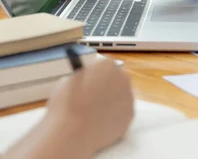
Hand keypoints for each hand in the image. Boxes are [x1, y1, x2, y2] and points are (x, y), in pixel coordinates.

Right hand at [3, 58, 133, 158]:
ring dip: (112, 101)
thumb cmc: (66, 105)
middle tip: (94, 97)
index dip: (95, 74)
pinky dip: (114, 116)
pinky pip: (122, 112)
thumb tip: (84, 80)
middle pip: (116, 78)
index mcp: (106, 65)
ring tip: (95, 114)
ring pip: (121, 96)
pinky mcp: (131, 115)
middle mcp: (122, 78)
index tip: (89, 82)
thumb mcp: (67, 82)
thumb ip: (81, 77)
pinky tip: (101, 124)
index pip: (104, 65)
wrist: (74, 133)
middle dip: (107, 86)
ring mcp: (129, 97)